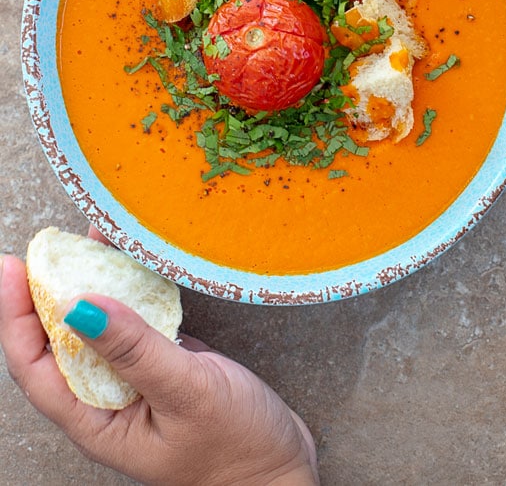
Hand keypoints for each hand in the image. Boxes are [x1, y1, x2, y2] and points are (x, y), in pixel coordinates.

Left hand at [0, 250, 318, 485]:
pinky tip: (133, 263)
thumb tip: (79, 306)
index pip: (35, 365)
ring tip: (90, 240)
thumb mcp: (186, 393)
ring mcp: (135, 379)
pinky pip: (134, 321)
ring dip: (91, 283)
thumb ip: (135, 349)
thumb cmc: (236, 448)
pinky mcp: (163, 363)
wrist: (281, 470)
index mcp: (97, 420)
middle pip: (59, 340)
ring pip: (98, 326)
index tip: (12, 266)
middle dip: (48, 290)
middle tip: (49, 243)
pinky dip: (130, 290)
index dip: (15, 316)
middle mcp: (107, 399)